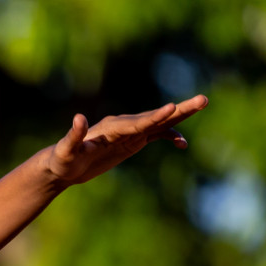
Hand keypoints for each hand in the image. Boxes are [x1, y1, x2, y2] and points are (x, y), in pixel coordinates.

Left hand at [42, 94, 208, 187]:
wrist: (62, 165)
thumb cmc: (62, 159)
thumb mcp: (66, 150)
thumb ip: (73, 135)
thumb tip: (78, 118)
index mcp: (111, 127)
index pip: (137, 122)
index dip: (154, 117)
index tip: (171, 108)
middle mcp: (123, 125)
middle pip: (155, 116)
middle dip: (178, 110)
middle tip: (203, 100)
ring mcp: (130, 131)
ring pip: (160, 122)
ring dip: (181, 115)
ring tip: (203, 103)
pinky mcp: (132, 140)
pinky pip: (156, 135)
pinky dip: (170, 136)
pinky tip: (182, 144)